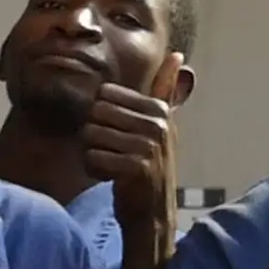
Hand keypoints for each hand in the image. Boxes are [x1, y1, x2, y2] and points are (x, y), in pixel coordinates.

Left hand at [85, 79, 178, 232]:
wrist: (153, 213)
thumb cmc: (149, 166)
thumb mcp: (160, 125)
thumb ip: (165, 91)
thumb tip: (177, 56)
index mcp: (159, 110)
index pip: (105, 95)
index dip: (101, 117)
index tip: (118, 135)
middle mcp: (157, 125)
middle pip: (95, 113)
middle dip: (94, 135)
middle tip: (111, 152)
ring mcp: (148, 147)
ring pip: (90, 135)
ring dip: (92, 154)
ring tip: (112, 165)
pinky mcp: (136, 169)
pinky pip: (93, 157)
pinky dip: (93, 170)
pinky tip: (109, 178)